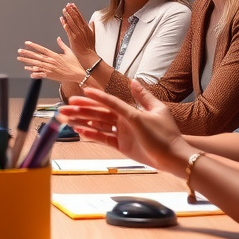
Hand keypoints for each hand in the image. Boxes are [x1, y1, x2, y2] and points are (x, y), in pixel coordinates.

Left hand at [17, 39, 83, 85]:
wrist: (77, 75)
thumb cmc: (74, 63)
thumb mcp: (69, 52)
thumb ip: (62, 45)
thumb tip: (58, 38)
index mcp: (54, 55)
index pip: (42, 49)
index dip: (33, 46)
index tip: (27, 43)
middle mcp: (50, 62)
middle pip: (36, 56)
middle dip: (27, 53)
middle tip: (19, 51)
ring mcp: (49, 69)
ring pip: (36, 64)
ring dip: (27, 62)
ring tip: (20, 59)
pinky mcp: (50, 76)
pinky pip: (40, 73)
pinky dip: (34, 72)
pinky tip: (28, 70)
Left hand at [59, 3, 97, 64]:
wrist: (88, 56)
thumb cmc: (90, 47)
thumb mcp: (93, 36)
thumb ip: (92, 28)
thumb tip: (92, 22)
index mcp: (87, 28)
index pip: (80, 16)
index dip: (76, 10)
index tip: (72, 5)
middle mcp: (82, 30)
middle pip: (75, 17)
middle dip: (70, 10)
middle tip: (66, 5)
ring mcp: (77, 34)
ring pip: (71, 22)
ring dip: (67, 15)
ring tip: (63, 11)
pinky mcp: (73, 38)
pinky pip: (68, 30)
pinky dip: (65, 24)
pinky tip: (62, 20)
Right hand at [59, 82, 191, 175]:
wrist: (173, 158)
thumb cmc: (165, 135)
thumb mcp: (152, 113)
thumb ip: (138, 98)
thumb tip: (133, 80)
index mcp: (131, 110)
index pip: (108, 102)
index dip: (95, 98)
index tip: (81, 92)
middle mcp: (124, 120)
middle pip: (99, 113)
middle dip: (81, 110)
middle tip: (64, 108)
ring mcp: (122, 133)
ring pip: (98, 125)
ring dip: (82, 121)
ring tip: (66, 119)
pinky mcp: (122, 146)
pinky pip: (103, 139)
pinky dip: (91, 135)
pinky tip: (79, 131)